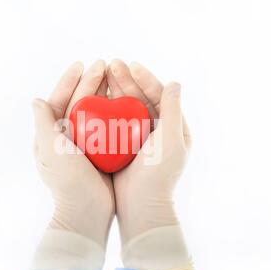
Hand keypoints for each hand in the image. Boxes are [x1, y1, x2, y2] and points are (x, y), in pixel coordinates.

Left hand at [33, 60, 114, 247]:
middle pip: (80, 102)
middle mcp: (67, 137)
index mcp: (52, 134)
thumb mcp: (51, 150)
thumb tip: (37, 99)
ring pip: (96, 112)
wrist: (86, 211)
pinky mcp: (102, 153)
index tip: (82, 64)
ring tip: (116, 76)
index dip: (69, 81)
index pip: (60, 100)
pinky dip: (115, 112)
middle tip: (104, 64)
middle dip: (90, 82)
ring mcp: (85, 145)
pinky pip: (109, 126)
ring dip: (104, 93)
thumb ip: (43, 124)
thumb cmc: (67, 180)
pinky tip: (126, 101)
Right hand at [106, 60, 191, 243]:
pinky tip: (95, 97)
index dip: (146, 78)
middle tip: (111, 64)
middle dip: (127, 80)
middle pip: (141, 98)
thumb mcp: (170, 140)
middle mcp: (157, 130)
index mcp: (173, 128)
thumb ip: (173, 111)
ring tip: (102, 73)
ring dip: (115, 90)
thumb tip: (175, 82)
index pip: (160, 95)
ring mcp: (139, 139)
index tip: (131, 66)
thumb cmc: (159, 174)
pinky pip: (114, 122)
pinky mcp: (123, 147)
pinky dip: (107, 108)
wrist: (141, 205)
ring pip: (126, 108)